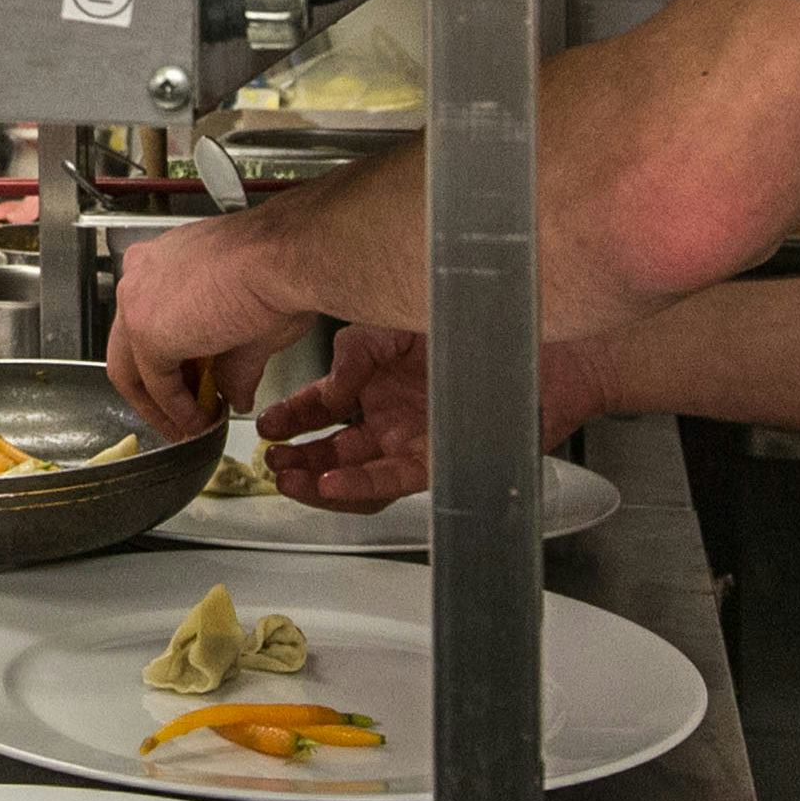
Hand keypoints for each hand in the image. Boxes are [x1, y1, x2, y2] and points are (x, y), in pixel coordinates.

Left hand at [106, 214, 315, 442]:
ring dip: (162, 405)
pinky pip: (155, 383)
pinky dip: (175, 408)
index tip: (190, 391)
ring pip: (131, 367)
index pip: (147, 323)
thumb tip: (236, 396)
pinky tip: (199, 421)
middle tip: (181, 418)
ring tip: (193, 426)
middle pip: (129, 347)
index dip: (169, 365)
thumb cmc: (277, 271)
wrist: (283, 259)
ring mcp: (136, 303)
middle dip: (154, 392)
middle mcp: (139, 277)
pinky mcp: (147, 333)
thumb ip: (232, 365)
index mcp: (161, 264)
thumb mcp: (249, 324)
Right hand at [255, 325, 617, 513]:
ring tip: (288, 479)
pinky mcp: (443, 457)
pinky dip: (359, 484)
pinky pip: (394, 479)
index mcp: (377, 384)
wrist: (534, 327)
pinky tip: (330, 482)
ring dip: (319, 481)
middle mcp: (394, 417)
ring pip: (358, 473)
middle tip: (269, 463)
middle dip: (297, 460)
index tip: (265, 427)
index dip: (291, 420)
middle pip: (335, 451)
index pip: (321, 410)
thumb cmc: (472, 316)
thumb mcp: (389, 325)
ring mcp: (416, 439)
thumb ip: (352, 355)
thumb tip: (327, 391)